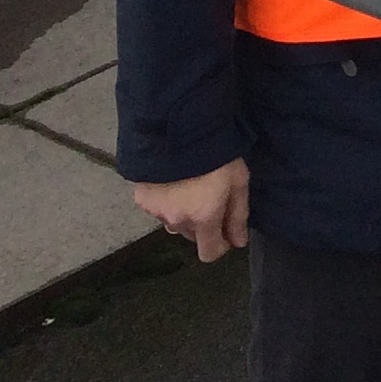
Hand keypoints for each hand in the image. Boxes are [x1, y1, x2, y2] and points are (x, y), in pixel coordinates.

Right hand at [134, 159, 249, 261]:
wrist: (179, 128)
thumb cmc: (218, 153)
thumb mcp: (239, 181)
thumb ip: (238, 215)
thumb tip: (238, 243)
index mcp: (203, 218)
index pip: (208, 253)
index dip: (220, 246)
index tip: (226, 231)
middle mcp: (177, 220)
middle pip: (192, 236)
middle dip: (204, 225)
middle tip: (211, 198)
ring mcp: (156, 211)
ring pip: (174, 223)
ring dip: (184, 213)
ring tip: (192, 186)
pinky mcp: (142, 199)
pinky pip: (158, 209)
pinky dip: (167, 201)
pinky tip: (173, 181)